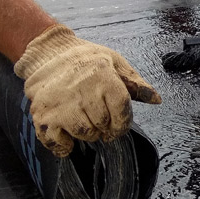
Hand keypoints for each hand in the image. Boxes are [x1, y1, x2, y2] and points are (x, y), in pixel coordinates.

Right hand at [14, 25, 160, 156]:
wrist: (48, 53)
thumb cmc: (86, 59)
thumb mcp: (114, 62)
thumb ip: (136, 83)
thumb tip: (156, 99)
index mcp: (103, 77)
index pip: (121, 111)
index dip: (123, 123)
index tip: (118, 125)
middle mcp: (82, 91)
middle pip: (103, 125)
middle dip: (104, 126)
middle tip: (97, 117)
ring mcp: (60, 104)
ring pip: (84, 134)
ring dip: (86, 133)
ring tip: (83, 120)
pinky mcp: (42, 115)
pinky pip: (58, 142)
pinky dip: (63, 145)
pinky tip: (66, 135)